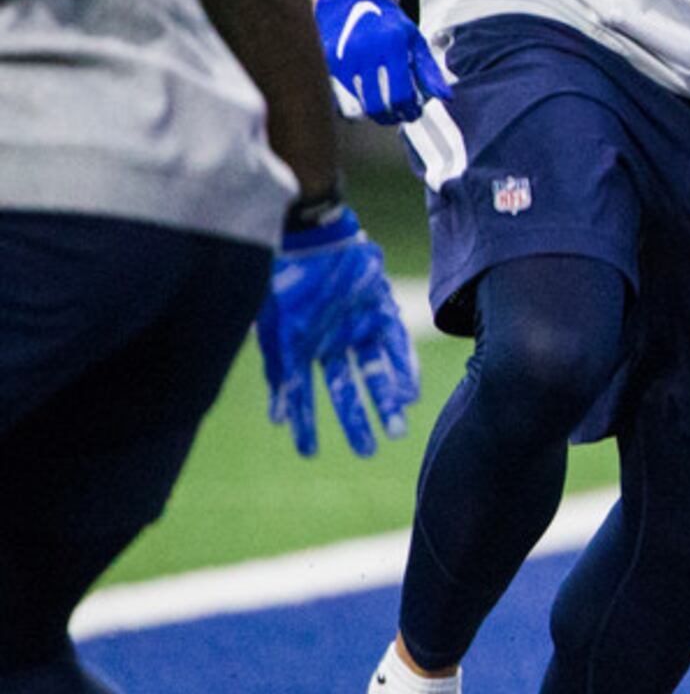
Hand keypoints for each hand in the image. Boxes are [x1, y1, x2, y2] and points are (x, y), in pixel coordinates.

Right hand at [258, 207, 418, 456]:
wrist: (308, 240)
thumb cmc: (284, 285)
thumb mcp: (276, 338)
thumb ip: (280, 379)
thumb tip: (278, 421)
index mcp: (306, 348)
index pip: (308, 395)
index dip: (308, 424)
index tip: (310, 453)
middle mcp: (335, 342)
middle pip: (347, 389)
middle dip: (357, 420)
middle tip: (369, 451)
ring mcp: (359, 327)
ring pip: (375, 372)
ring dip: (386, 401)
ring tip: (396, 431)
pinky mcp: (381, 310)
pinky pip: (397, 345)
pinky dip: (402, 370)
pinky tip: (409, 395)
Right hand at [315, 0, 454, 122]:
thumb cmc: (387, 21)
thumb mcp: (414, 39)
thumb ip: (429, 70)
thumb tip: (446, 97)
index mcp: (392, 45)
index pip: (400, 93)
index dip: (409, 109)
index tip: (414, 113)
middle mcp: (366, 52)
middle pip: (378, 103)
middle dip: (392, 116)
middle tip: (400, 116)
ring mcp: (343, 58)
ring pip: (359, 103)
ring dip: (374, 113)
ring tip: (385, 109)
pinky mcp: (328, 62)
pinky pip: (343, 95)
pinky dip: (356, 102)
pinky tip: (366, 99)